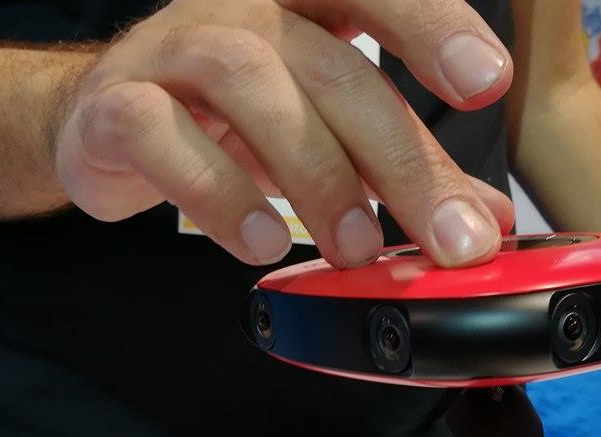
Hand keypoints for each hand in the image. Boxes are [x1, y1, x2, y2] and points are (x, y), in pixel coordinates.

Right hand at [53, 0, 514, 268]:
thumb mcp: (331, 133)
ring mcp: (176, 48)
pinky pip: (164, 135)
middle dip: (400, 159)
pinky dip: (218, 193)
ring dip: (317, 176)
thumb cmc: (234, 119)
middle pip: (334, 68)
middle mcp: (246, 10)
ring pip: (252, 87)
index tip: (489, 79)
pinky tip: (260, 242)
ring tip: (356, 248)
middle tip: (448, 238)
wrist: (111, 122)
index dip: (432, 26)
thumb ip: (404, 165)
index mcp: (309, 5)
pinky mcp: (118, 103)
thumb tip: (482, 220)